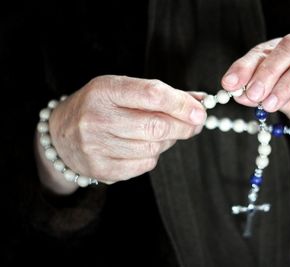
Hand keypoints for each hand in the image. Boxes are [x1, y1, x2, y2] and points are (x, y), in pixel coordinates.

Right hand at [46, 76, 205, 186]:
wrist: (62, 135)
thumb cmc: (102, 107)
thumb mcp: (124, 90)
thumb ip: (162, 94)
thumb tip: (201, 101)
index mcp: (105, 90)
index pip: (152, 94)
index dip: (182, 104)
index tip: (201, 111)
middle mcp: (97, 118)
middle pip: (156, 126)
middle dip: (184, 126)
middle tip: (196, 124)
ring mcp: (97, 146)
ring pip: (154, 147)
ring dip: (168, 141)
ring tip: (161, 133)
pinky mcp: (102, 169)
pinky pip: (144, 164)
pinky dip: (153, 155)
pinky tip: (144, 146)